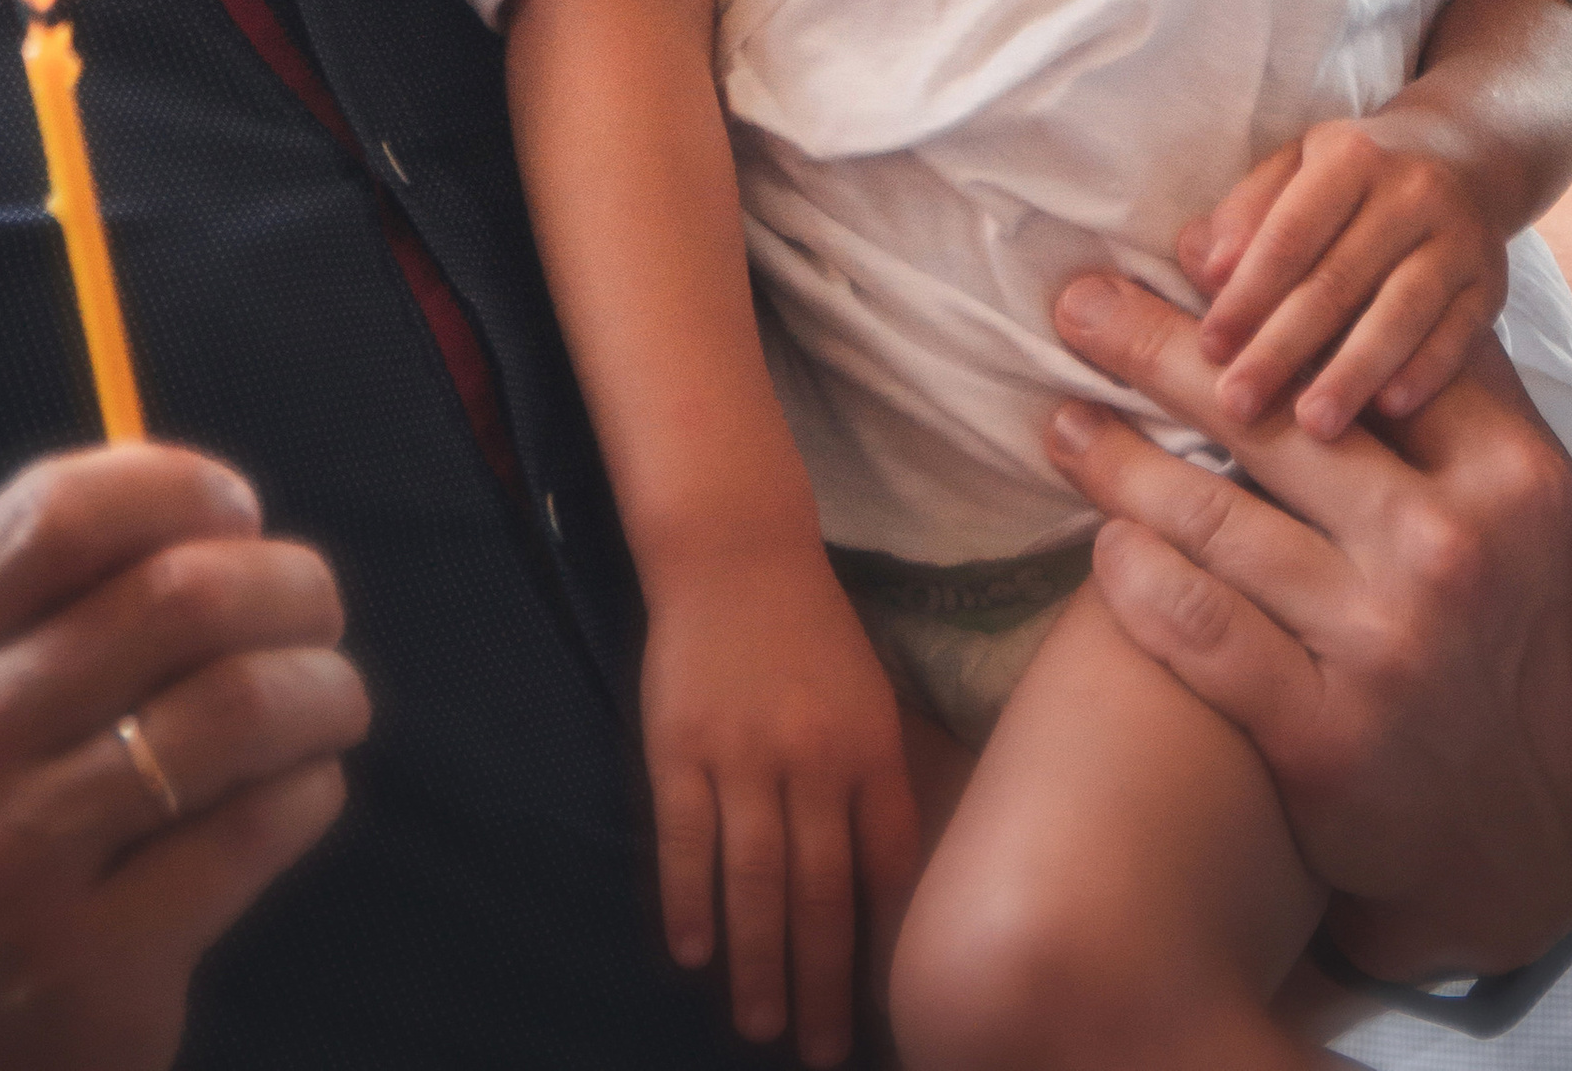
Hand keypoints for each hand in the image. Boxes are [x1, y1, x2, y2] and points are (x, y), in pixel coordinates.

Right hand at [0, 447, 366, 1070]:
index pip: (62, 513)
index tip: (240, 511)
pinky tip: (299, 786)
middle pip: (178, 597)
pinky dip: (311, 786)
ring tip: (332, 697)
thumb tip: (223, 500)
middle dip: (290, 584)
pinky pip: (257, 824)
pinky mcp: (90, 959)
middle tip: (318, 606)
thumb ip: (65, 575)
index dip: (182, 487)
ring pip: (237, 705)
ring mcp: (10, 863)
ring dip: (323, 686)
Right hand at [641, 532, 918, 1066]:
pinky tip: (692, 954)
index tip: (886, 1009)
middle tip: (818, 1053)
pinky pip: (685, 839)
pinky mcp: (679, 747)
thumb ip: (880, 779)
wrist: (737, 551)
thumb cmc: (812, 630)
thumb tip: (891, 881)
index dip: (885, 944)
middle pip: (822, 892)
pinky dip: (688, 901)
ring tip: (761, 1027)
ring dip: (758, 962)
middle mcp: (812, 758)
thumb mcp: (871, 695)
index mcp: (871, 747)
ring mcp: (742, 754)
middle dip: (823, 983)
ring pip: (754, 880)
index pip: (887, 867)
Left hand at [1047, 275, 1571, 985]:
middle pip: (1270, 418)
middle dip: (1155, 347)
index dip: (1259, 301)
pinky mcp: (1321, 737)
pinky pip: (1199, 631)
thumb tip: (1365, 279)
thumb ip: (1465, 402)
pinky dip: (1138, 578)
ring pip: (1215, 518)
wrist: (1536, 840)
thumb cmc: (1520, 639)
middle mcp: (1447, 551)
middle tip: (1077, 304)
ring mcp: (1381, 646)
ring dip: (1120, 460)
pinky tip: (1104, 544)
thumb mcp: (1538, 513)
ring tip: (1064, 421)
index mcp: (1508, 476)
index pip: (1361, 354)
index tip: (1177, 262)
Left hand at [1185, 122, 1504, 436]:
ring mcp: (1459, 238)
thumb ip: (1248, 212)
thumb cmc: (1352, 174)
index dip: (1248, 293)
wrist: (1465, 154)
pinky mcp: (1492, 283)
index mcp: (1351, 156)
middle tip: (1238, 405)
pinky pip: (1459, 333)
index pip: (1290, 233)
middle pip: (1338, 280)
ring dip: (1352, 372)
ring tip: (1310, 426)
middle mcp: (1411, 191)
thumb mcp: (1296, 165)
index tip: (1207, 348)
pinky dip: (1425, 371)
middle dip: (1283, 348)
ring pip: (1401, 312)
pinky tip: (1388, 410)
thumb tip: (1203, 266)